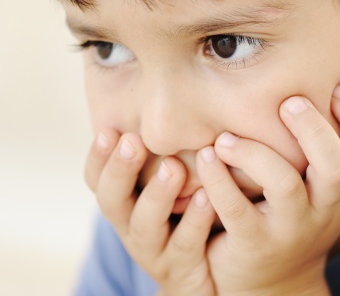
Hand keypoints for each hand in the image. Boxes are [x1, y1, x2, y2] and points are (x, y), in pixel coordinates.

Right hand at [84, 130, 215, 295]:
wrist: (203, 275)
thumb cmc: (183, 217)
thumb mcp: (166, 185)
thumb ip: (161, 152)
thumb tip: (160, 100)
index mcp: (124, 204)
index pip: (97, 180)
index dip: (98, 157)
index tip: (108, 130)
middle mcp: (131, 227)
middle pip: (113, 201)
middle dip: (120, 170)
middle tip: (134, 141)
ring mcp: (155, 250)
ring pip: (146, 225)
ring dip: (157, 194)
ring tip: (173, 167)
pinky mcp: (182, 267)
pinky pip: (185, 245)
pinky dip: (194, 220)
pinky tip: (207, 196)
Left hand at [197, 84, 339, 295]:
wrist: (274, 286)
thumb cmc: (297, 216)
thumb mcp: (323, 189)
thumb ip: (327, 148)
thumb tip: (320, 83)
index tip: (338, 87)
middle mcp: (326, 209)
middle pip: (336, 166)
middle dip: (314, 129)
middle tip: (289, 102)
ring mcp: (292, 229)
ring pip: (285, 185)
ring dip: (255, 153)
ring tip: (227, 137)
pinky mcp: (255, 245)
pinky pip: (236, 209)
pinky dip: (218, 179)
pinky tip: (207, 157)